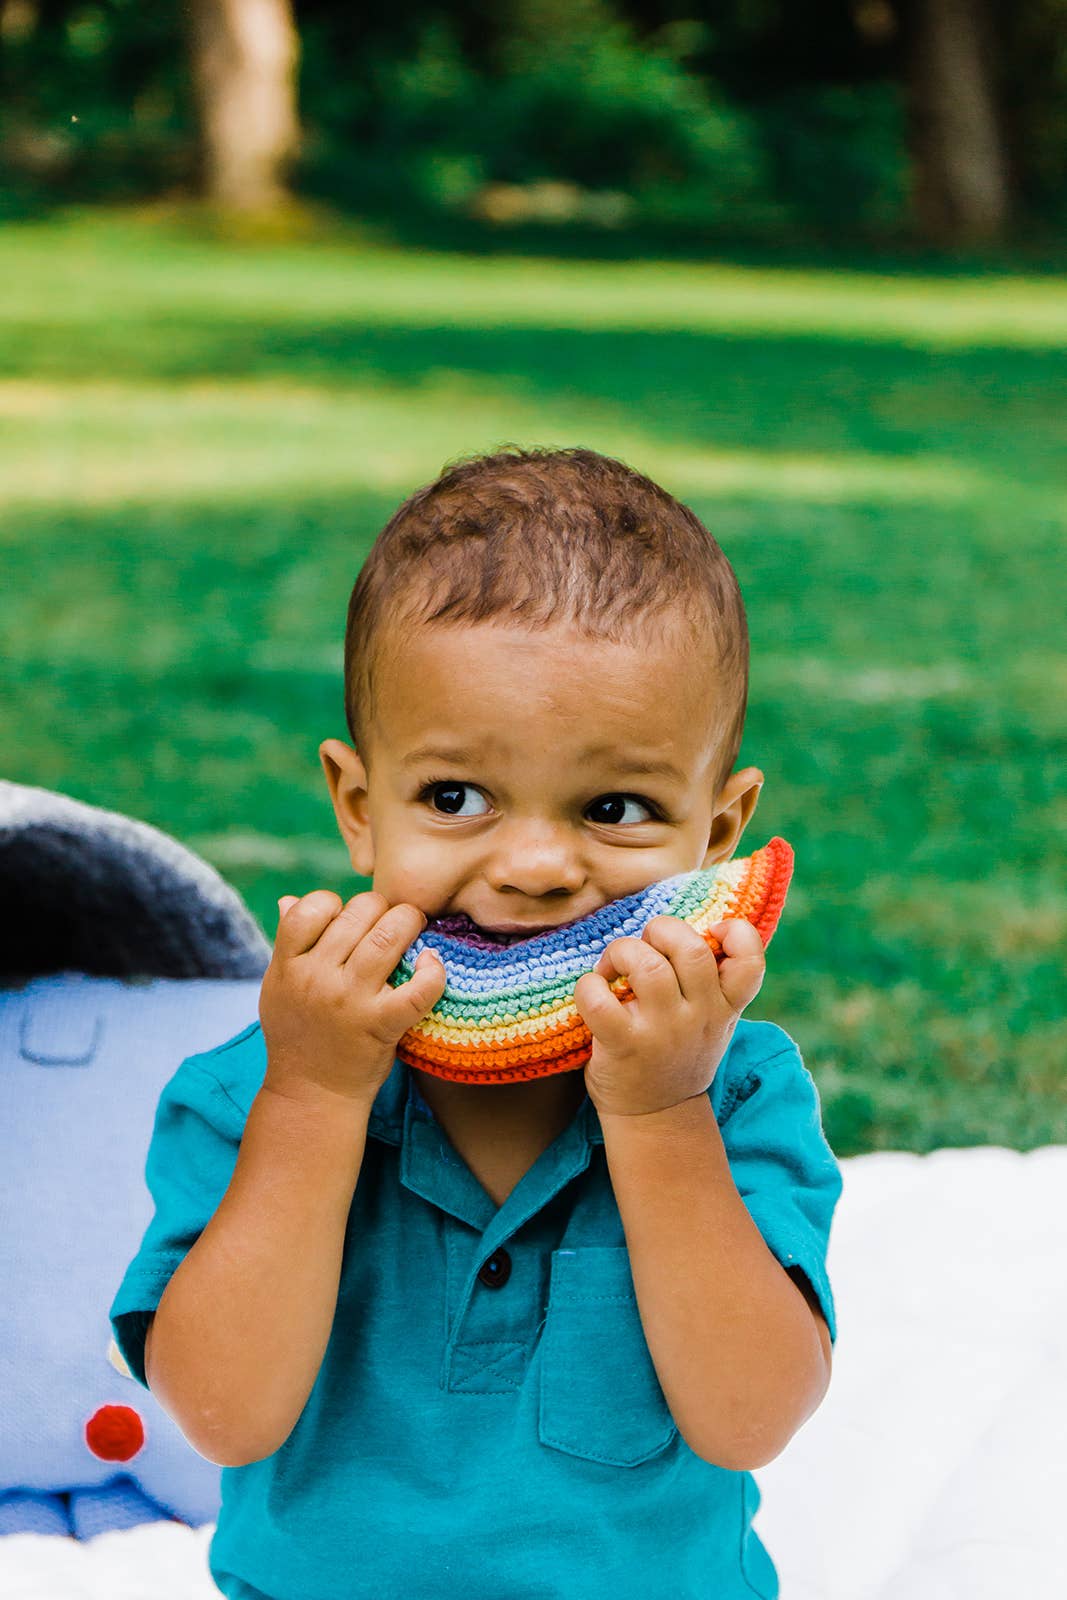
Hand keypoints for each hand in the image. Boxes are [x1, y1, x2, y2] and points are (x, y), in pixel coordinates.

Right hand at [259, 890, 445, 1108]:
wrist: (311, 1095)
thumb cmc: (298, 1036)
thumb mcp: (278, 988)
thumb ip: (288, 945)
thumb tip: (289, 900)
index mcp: (288, 966)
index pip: (310, 908)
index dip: (335, 903)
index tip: (347, 918)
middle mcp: (317, 979)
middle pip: (359, 913)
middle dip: (381, 908)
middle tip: (392, 920)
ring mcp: (350, 1001)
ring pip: (389, 936)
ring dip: (409, 923)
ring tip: (414, 929)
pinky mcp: (381, 1025)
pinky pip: (417, 988)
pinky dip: (433, 971)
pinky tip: (432, 964)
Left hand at [573, 916, 765, 1117]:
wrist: (655, 1115)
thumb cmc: (678, 1051)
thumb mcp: (712, 1020)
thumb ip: (712, 982)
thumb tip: (699, 924)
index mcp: (725, 1006)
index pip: (751, 961)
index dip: (737, 934)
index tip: (713, 931)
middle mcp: (700, 1017)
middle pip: (691, 950)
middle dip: (661, 928)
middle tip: (645, 943)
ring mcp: (663, 1032)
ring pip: (648, 965)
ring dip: (622, 951)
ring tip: (613, 967)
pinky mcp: (624, 1046)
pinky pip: (600, 999)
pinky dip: (589, 986)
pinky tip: (593, 992)